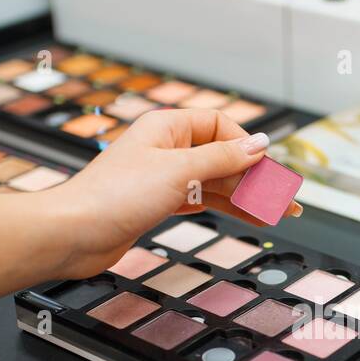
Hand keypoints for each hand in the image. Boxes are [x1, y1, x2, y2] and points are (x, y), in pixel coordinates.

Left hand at [56, 108, 302, 278]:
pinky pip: (201, 200)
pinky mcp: (157, 204)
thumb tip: (260, 144)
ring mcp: (162, 177)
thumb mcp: (179, 172)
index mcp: (167, 127)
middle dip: (254, 178)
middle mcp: (166, 148)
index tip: (269, 169)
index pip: (220, 125)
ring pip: (214, 182)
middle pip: (222, 156)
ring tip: (275, 216)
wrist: (73, 234)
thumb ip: (223, 159)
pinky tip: (245, 216)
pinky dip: (224, 208)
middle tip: (285, 200)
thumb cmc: (116, 196)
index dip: (247, 145)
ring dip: (244, 198)